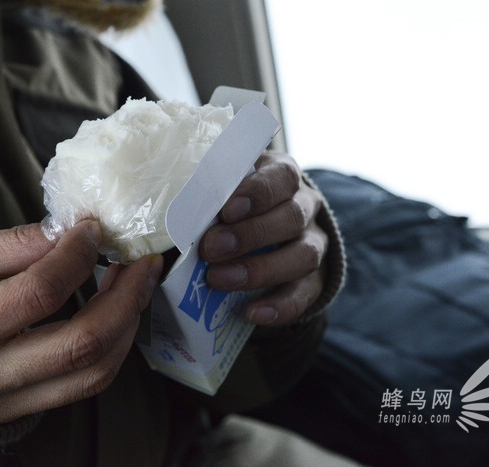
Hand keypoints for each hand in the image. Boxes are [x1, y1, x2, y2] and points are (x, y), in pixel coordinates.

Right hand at [0, 220, 162, 425]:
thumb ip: (8, 246)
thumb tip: (66, 232)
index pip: (36, 294)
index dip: (77, 257)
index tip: (93, 229)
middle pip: (77, 345)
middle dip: (125, 298)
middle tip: (141, 262)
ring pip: (89, 375)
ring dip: (125, 328)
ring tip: (133, 286)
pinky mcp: (12, 417)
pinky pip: (77, 389)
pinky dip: (107, 351)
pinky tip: (113, 319)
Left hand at [199, 152, 326, 325]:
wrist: (267, 231)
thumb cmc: (233, 202)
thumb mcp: (224, 189)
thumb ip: (208, 193)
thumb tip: (173, 206)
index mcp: (282, 176)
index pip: (281, 178)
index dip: (257, 193)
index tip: (226, 210)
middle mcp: (305, 207)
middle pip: (291, 218)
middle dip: (250, 235)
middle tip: (211, 249)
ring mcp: (314, 243)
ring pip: (303, 256)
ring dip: (261, 270)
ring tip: (220, 280)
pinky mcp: (316, 279)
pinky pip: (305, 294)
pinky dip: (280, 306)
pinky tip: (251, 312)